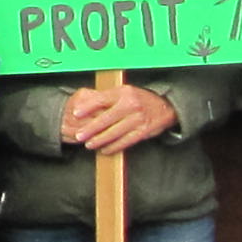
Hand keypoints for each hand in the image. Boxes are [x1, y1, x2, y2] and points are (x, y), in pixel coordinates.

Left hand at [58, 83, 178, 154]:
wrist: (165, 106)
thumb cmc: (139, 99)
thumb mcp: (125, 92)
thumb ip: (108, 97)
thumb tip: (85, 103)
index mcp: (123, 93)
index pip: (101, 99)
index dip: (87, 107)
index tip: (75, 113)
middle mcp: (131, 105)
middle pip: (106, 118)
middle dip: (90, 129)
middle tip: (79, 135)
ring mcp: (138, 119)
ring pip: (115, 132)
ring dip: (100, 140)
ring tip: (89, 144)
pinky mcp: (143, 131)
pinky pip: (126, 141)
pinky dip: (114, 146)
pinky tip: (105, 149)